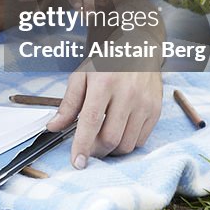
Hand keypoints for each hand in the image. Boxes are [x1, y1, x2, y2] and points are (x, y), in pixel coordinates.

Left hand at [46, 65, 161, 168]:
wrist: (137, 47)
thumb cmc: (106, 62)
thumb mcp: (81, 76)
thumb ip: (68, 104)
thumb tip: (53, 126)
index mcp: (104, 82)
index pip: (91, 121)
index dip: (82, 145)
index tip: (77, 162)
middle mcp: (127, 94)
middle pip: (110, 138)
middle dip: (96, 150)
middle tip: (88, 146)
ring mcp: (144, 103)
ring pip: (126, 144)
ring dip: (111, 149)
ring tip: (102, 137)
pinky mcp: (156, 110)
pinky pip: (140, 140)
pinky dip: (126, 142)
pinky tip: (118, 130)